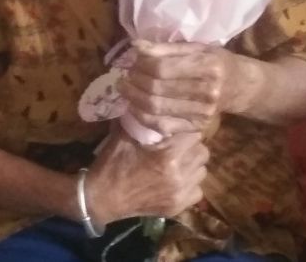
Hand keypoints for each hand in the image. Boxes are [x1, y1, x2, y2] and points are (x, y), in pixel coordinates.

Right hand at [85, 126, 207, 221]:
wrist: (103, 197)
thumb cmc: (113, 162)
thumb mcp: (124, 134)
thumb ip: (140, 118)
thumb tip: (145, 99)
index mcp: (168, 155)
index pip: (194, 135)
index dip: (186, 129)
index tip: (177, 128)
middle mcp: (179, 175)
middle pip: (202, 153)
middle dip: (192, 145)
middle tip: (178, 144)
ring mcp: (180, 194)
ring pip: (202, 171)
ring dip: (192, 164)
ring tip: (177, 161)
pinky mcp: (179, 207)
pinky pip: (197, 191)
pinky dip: (189, 184)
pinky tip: (175, 179)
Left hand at [117, 41, 246, 136]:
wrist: (238, 87)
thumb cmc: (214, 61)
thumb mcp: (196, 47)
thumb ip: (165, 48)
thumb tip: (136, 46)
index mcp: (207, 67)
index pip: (162, 68)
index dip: (141, 64)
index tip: (132, 58)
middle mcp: (207, 93)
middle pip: (156, 89)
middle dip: (134, 80)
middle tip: (125, 73)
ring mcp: (201, 114)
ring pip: (155, 108)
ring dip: (133, 97)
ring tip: (124, 87)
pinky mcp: (195, 128)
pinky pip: (161, 125)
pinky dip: (141, 115)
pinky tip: (133, 104)